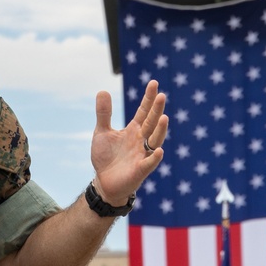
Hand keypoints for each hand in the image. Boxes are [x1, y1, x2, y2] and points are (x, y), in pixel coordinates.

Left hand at [90, 81, 167, 206]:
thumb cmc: (106, 157)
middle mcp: (141, 140)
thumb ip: (104, 113)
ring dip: (160, 130)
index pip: (143, 111)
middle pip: (151, 122)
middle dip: (156, 110)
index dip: (148, 98)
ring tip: (164, 118)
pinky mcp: (140, 170)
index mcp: (133, 130)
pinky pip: (150, 163)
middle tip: (161, 96)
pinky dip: (154, 157)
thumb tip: (102, 90)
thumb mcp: (101, 132)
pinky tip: (159, 150)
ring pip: (155, 140)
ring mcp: (142, 155)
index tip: (154, 83)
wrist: (104, 182)